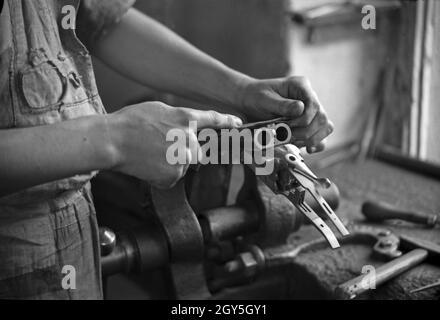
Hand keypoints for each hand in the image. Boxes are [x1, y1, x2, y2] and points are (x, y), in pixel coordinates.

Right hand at [106, 101, 241, 188]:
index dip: (227, 122)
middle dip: (185, 152)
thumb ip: (178, 118)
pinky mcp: (174, 176)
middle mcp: (190, 139)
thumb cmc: (130, 122)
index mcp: (186, 119)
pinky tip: (147, 165)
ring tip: (149, 154)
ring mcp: (183, 159)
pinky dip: (161, 175)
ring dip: (171, 163)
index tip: (237, 124)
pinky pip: (172, 178)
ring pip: (184, 165)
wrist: (112, 140)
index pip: (213, 120)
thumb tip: (187, 127)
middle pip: (197, 151)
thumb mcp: (158, 109)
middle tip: (160, 147)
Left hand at [239, 76, 332, 152]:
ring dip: (311, 139)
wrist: (249, 102)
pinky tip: (308, 149)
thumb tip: (300, 109)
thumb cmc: (256, 96)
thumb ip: (282, 105)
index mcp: (300, 86)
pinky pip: (320, 135)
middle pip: (322, 118)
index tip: (288, 127)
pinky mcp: (308, 124)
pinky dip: (316, 143)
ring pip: (325, 127)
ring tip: (293, 141)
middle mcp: (309, 98)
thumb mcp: (265, 99)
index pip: (314, 104)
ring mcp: (310, 111)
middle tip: (288, 137)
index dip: (304, 120)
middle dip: (306, 132)